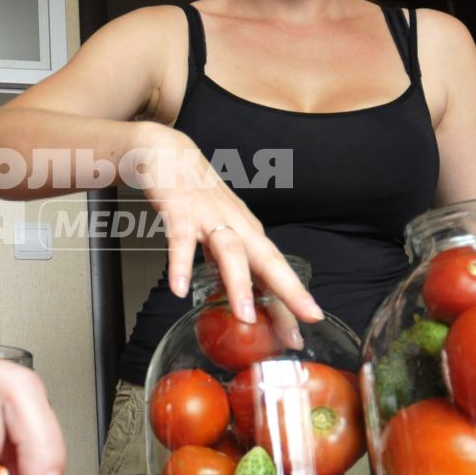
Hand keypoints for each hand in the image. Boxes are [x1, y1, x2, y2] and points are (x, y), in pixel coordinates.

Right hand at [134, 125, 321, 326]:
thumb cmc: (195, 193)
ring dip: (239, 284)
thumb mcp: (217, 230)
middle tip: (302, 320)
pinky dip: (180, 263)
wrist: (166, 151)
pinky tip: (178, 288)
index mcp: (247, 231)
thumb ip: (226, 261)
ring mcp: (209, 216)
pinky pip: (181, 239)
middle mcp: (235, 223)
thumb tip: (237, 295)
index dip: (292, 296)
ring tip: (244, 316)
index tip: (309, 322)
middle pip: (267, 259)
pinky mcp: (180, 208)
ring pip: (230, 251)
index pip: (275, 269)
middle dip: (288, 291)